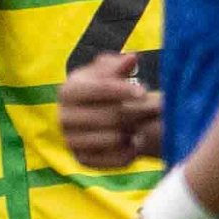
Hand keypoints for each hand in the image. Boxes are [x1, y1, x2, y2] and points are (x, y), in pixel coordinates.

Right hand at [57, 48, 164, 171]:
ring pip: (114, 138)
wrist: (93, 118)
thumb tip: (131, 58)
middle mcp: (64, 117)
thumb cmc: (104, 90)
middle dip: (137, 112)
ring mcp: (71, 141)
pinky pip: (114, 159)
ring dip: (133, 131)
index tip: (144, 92)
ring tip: (140, 123)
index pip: (99, 89)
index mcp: (68, 91)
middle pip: (111, 115)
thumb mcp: (108, 73)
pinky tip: (134, 141)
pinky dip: (130, 151)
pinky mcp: (82, 160)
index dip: (124, 90)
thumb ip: (118, 65)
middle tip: (155, 109)